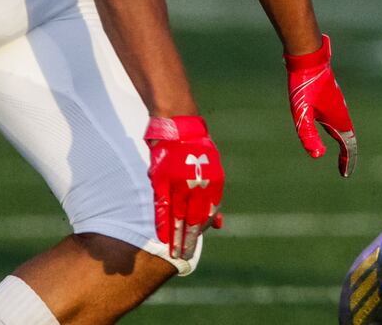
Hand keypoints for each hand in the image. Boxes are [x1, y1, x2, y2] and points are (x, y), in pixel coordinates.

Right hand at [145, 115, 223, 259]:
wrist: (179, 126)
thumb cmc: (196, 151)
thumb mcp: (212, 172)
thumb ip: (213, 200)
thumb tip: (219, 225)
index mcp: (214, 183)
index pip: (208, 214)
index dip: (200, 233)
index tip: (192, 247)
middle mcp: (199, 184)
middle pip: (194, 219)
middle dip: (189, 240)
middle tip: (184, 257)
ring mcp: (181, 182)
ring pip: (179, 215)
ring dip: (176, 236)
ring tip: (173, 252)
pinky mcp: (163, 178)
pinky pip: (162, 204)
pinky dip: (162, 221)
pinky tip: (162, 236)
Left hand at [284, 34, 357, 176]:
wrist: (309, 59)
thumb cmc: (304, 86)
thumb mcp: (302, 114)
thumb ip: (308, 135)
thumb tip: (318, 155)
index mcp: (338, 118)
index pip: (348, 145)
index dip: (348, 160)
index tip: (345, 173)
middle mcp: (341, 112)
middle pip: (348, 137)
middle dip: (347, 154)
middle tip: (344, 168)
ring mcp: (336, 104)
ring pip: (343, 127)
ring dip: (344, 141)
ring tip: (341, 152)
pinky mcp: (330, 97)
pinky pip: (337, 119)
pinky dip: (337, 130)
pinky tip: (329, 128)